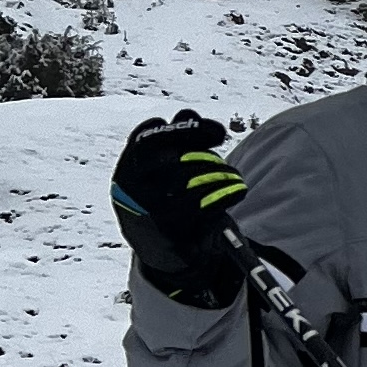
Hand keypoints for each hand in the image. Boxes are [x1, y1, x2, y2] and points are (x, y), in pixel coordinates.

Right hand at [110, 111, 245, 297]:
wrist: (161, 252)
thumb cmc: (166, 201)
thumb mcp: (163, 171)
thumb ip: (176, 141)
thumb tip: (188, 114)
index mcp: (128, 167)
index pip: (148, 137)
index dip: (183, 130)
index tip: (216, 132)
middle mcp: (132, 188)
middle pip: (169, 156)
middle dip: (202, 147)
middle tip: (223, 144)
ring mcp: (149, 211)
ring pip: (186, 181)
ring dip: (217, 171)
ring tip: (234, 175)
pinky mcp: (170, 233)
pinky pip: (200, 208)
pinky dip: (224, 195)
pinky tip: (238, 190)